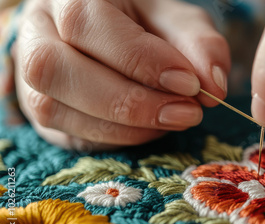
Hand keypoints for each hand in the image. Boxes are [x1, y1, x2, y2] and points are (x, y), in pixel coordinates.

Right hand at [14, 0, 229, 150]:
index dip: (139, 59)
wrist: (111, 37)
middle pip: (55, 68)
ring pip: (53, 108)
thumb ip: (198, 45)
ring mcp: (28, 76)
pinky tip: (149, 129)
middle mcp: (37, 32)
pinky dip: (115, 139)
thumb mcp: (177, 21)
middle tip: (187, 113)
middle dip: (129, 101)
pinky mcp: (40, 112)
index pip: (86, 24)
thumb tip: (213, 85)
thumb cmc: (144, 24)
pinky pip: (67, 135)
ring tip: (174, 120)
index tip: (189, 83)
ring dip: (124, 126)